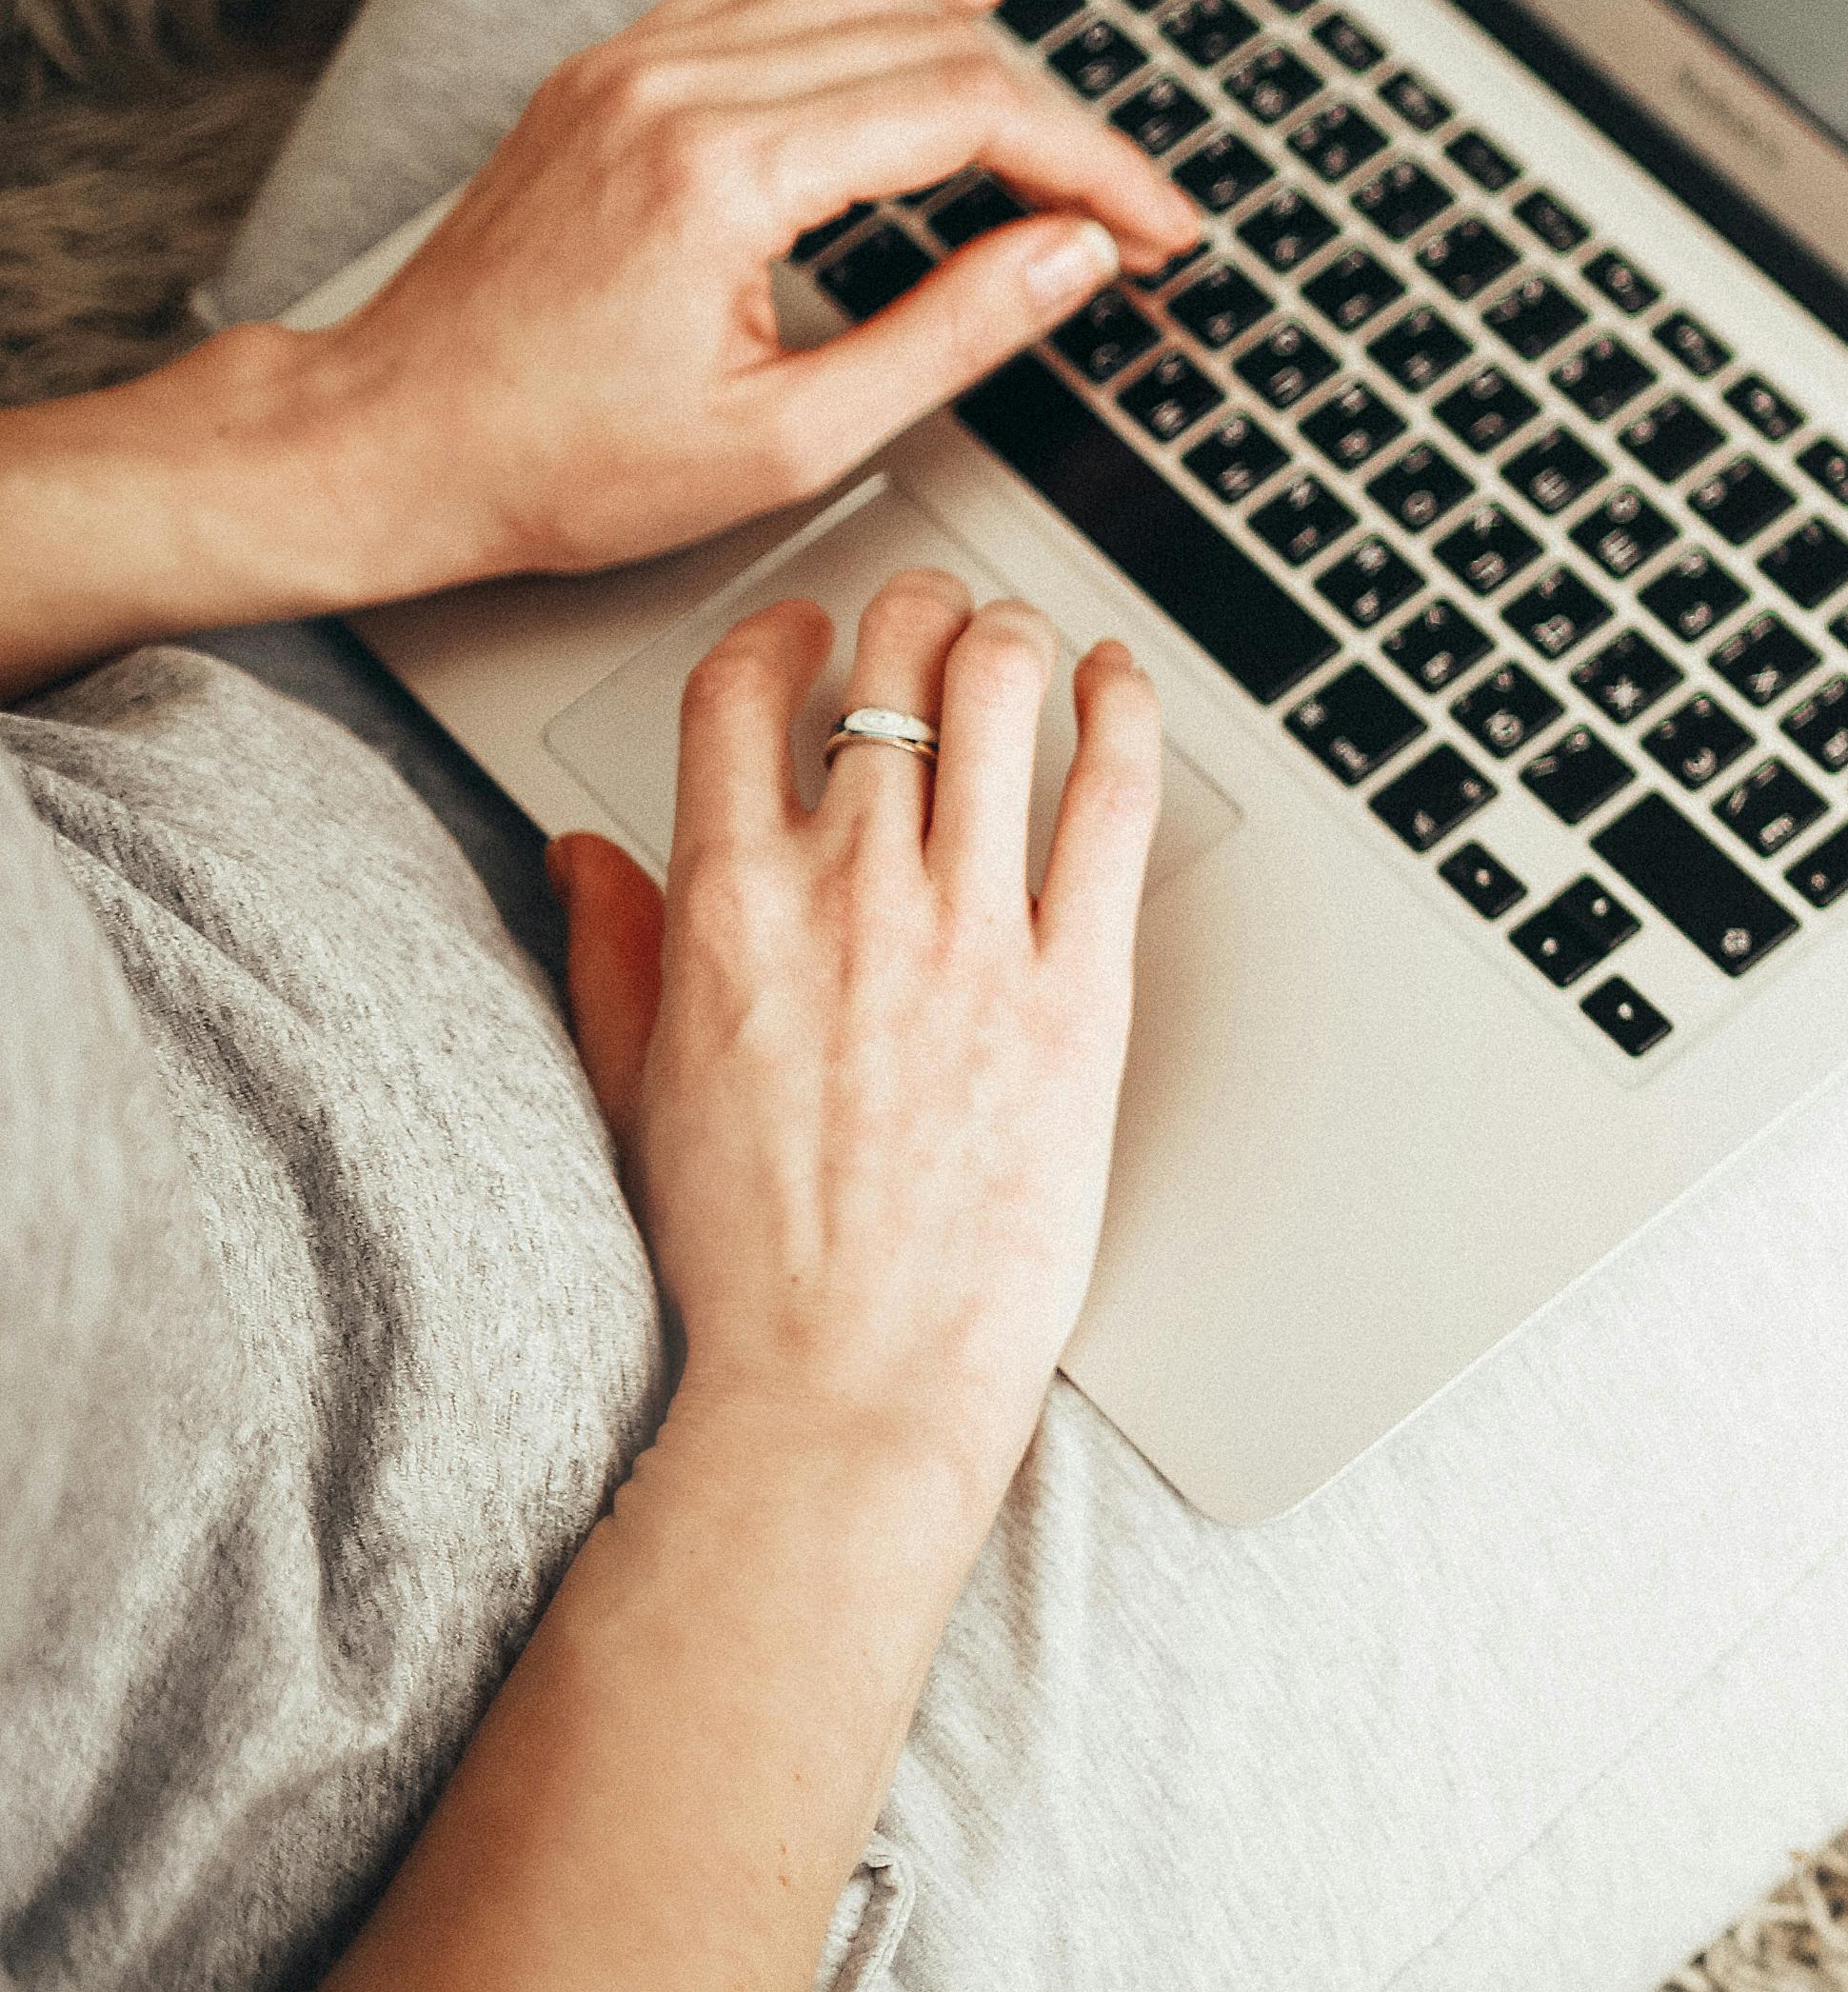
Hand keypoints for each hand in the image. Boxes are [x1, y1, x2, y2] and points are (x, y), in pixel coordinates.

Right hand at [288, 574, 1166, 1991]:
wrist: (850, 1378)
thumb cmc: (747, 1256)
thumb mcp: (634, 1091)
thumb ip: (608, 951)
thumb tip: (579, 851)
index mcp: (725, 909)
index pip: (741, 690)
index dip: (782, 632)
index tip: (809, 634)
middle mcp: (849, 897)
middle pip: (890, 665)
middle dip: (914, 613)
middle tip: (932, 624)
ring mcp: (972, 933)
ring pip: (1004, 694)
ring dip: (1016, 638)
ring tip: (1025, 645)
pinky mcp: (1080, 983)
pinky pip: (1113, 796)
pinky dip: (1125, 711)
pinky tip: (1122, 686)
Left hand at [318, 0, 1203, 594]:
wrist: (387, 440)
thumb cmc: (561, 463)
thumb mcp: (791, 437)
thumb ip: (954, 332)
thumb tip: (1076, 254)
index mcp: (722, 173)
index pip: (968, 109)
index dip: (1094, 164)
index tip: (1157, 227)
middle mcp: (675, 85)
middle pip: (930, 44)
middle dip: (1056, 123)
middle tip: (1120, 213)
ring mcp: (635, 62)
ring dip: (981, 42)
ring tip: (1061, 119)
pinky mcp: (613, 67)